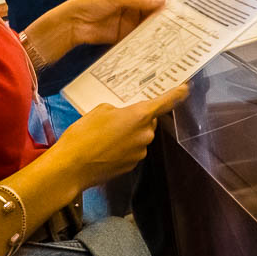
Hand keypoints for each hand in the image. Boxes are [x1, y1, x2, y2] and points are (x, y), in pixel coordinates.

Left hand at [46, 0, 182, 50]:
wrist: (73, 24)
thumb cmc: (90, 3)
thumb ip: (140, 0)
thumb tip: (163, 1)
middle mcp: (136, 6)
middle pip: (159, 8)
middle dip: (173, 12)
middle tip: (189, 17)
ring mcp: (132, 21)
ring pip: (153, 23)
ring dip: (164, 27)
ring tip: (180, 31)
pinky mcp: (127, 35)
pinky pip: (143, 37)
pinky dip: (152, 40)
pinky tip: (162, 43)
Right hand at [53, 85, 187, 185]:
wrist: (71, 167)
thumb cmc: (84, 135)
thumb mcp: (99, 111)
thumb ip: (118, 110)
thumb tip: (122, 118)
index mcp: (140, 116)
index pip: (165, 102)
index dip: (177, 94)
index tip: (185, 88)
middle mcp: (145, 134)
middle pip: (149, 122)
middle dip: (137, 118)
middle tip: (118, 117)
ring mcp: (140, 152)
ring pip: (140, 137)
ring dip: (129, 134)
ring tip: (105, 136)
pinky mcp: (132, 166)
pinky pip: (132, 151)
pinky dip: (123, 148)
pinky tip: (105, 149)